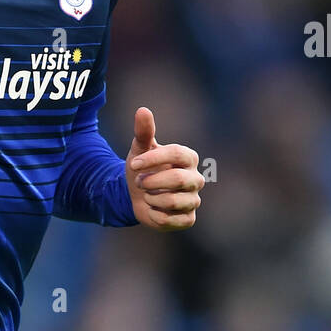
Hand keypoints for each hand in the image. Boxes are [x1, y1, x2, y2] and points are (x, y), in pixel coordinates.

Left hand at [125, 107, 203, 230]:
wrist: (136, 196)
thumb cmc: (142, 169)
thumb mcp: (139, 149)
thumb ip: (143, 131)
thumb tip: (142, 110)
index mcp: (188, 157)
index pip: (177, 154)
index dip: (154, 159)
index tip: (134, 164)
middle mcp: (196, 179)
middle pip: (177, 180)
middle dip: (151, 182)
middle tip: (139, 182)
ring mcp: (194, 200)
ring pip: (172, 201)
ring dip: (150, 198)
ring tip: (146, 194)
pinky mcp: (188, 219)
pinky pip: (169, 219)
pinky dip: (153, 214)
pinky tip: (152, 209)